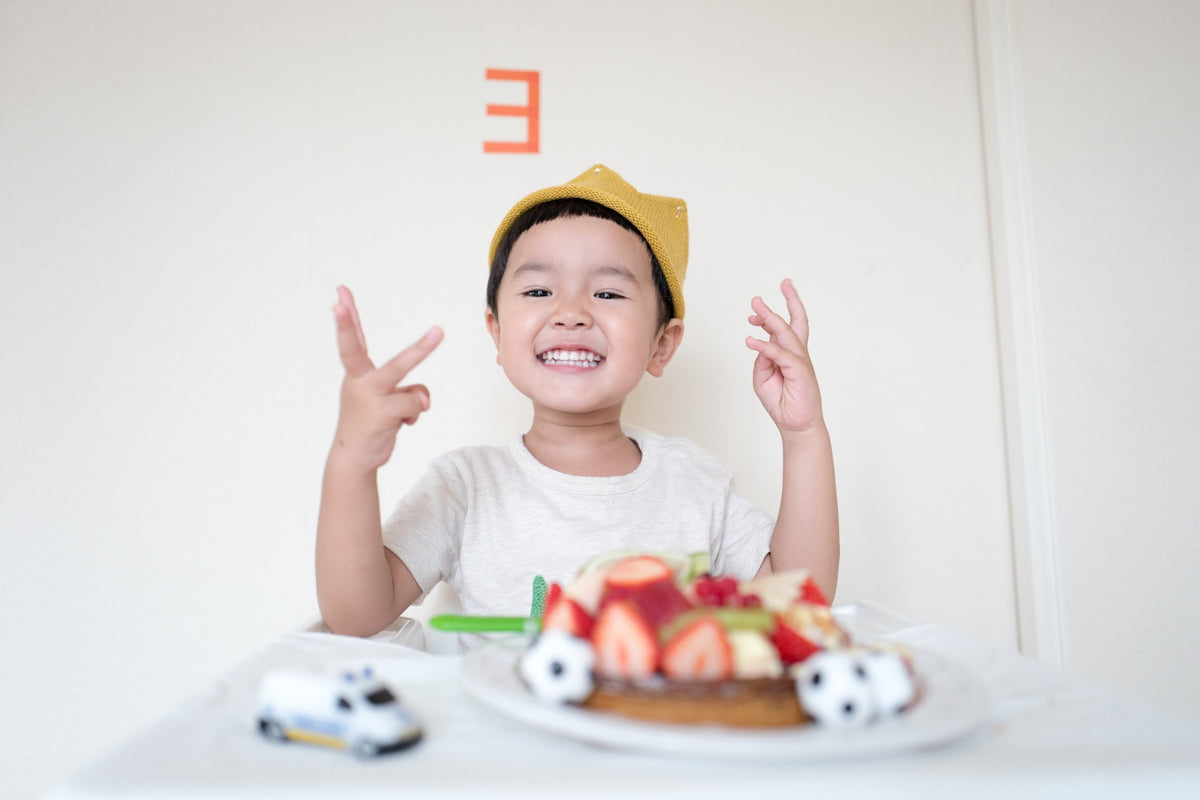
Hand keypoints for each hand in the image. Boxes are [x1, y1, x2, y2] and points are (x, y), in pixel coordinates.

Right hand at [331, 286, 442, 470]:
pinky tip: (402, 423)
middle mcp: (358, 381)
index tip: (340, 291)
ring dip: (422, 350)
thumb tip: (423, 401)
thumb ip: (407, 392)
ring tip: (439, 331)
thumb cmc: (370, 423)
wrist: (354, 458)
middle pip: (354, 348)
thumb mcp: (387, 402)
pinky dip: (414, 413)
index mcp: (356, 374)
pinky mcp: (381, 413)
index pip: (352, 341)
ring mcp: (368, 397)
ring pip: (402, 368)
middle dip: (347, 323)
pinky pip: (415, 403)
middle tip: (337, 303)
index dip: (346, 316)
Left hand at [745, 279, 824, 436]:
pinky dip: (765, 346)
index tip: (752, 313)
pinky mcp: (800, 371)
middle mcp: (797, 353)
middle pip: (796, 321)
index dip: (769, 317)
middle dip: (790, 300)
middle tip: (781, 283)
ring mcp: (800, 361)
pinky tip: (751, 341)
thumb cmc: (782, 401)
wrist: (796, 425)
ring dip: (771, 318)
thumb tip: (760, 346)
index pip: (784, 328)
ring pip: (787, 333)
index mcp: (789, 354)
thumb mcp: (763, 378)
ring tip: (756, 306)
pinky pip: (781, 355)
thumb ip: (762, 361)